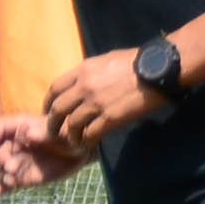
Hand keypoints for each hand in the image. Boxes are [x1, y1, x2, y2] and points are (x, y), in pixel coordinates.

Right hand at [0, 105, 82, 193]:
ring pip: (1, 168)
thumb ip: (45, 132)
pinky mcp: (22, 177)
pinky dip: (3, 188)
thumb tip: (28, 134)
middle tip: (10, 166)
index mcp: (20, 127)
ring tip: (12, 181)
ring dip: (2, 175)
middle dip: (0, 159)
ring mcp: (17, 161)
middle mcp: (14, 144)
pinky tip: (2, 193)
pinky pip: (8, 183)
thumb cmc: (70, 135)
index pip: (0, 127)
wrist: (79, 153)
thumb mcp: (62, 131)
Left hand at [39, 50, 162, 158]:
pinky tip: (88, 143)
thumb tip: (79, 83)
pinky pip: (91, 133)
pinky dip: (87, 140)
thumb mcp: (104, 60)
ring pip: (73, 124)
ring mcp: (96, 103)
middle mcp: (84, 87)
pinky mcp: (110, 118)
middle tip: (53, 132)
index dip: (48, 102)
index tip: (47, 111)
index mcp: (82, 70)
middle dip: (53, 123)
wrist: (157, 70)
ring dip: (70, 135)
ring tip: (73, 141)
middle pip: (59, 109)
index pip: (55, 88)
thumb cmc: (134, 62)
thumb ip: (88, 72)